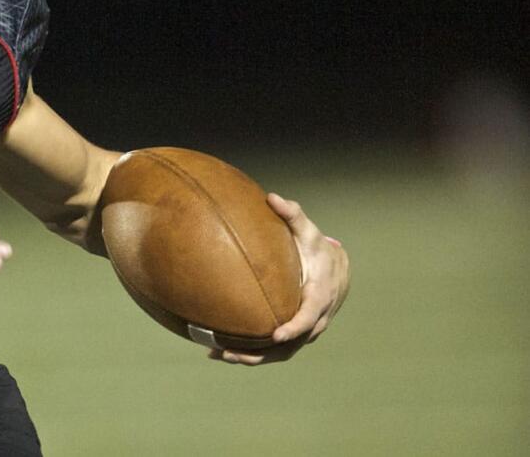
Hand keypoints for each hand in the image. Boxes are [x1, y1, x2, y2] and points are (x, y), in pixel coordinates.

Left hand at [209, 192, 349, 364]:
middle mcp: (315, 319)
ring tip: (218, 355)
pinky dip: (251, 354)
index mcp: (320, 296)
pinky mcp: (295, 336)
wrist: (336, 270)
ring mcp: (305, 332)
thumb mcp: (308, 231)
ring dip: (251, 358)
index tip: (276, 334)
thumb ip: (292, 215)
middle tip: (232, 352)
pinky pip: (274, 351)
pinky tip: (220, 351)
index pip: (309, 317)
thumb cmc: (317, 248)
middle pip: (291, 344)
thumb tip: (272, 197)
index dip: (295, 327)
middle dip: (262, 352)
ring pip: (280, 353)